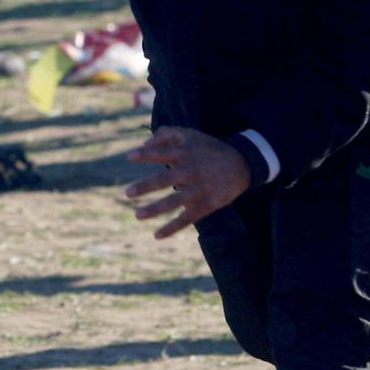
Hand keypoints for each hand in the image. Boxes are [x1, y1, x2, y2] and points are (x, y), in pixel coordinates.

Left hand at [122, 127, 250, 238]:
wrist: (241, 165)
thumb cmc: (210, 149)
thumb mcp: (192, 135)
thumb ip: (168, 134)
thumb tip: (144, 143)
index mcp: (187, 153)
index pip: (164, 153)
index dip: (147, 154)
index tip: (130, 156)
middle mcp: (191, 171)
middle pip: (166, 180)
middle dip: (146, 186)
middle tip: (127, 193)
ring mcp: (198, 190)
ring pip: (174, 201)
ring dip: (155, 209)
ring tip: (137, 215)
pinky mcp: (205, 205)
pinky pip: (186, 219)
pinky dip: (172, 228)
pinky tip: (157, 235)